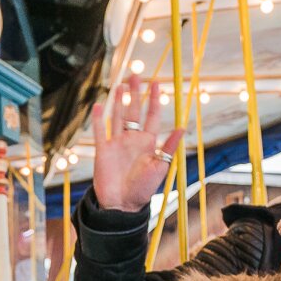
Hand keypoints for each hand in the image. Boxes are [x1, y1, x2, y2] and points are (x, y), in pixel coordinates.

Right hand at [90, 72, 182, 213]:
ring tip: (120, 85)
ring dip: (119, 101)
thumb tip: (181, 128)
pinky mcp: (103, 150)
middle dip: (135, 93)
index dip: (154, 99)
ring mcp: (117, 143)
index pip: (152, 115)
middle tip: (136, 75)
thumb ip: (168, 147)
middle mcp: (132, 139)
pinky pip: (100, 131)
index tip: (157, 83)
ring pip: (117, 116)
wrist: (122, 204)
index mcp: (147, 142)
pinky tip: (98, 104)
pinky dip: (98, 118)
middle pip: (134, 111)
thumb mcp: (160, 167)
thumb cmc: (143, 189)